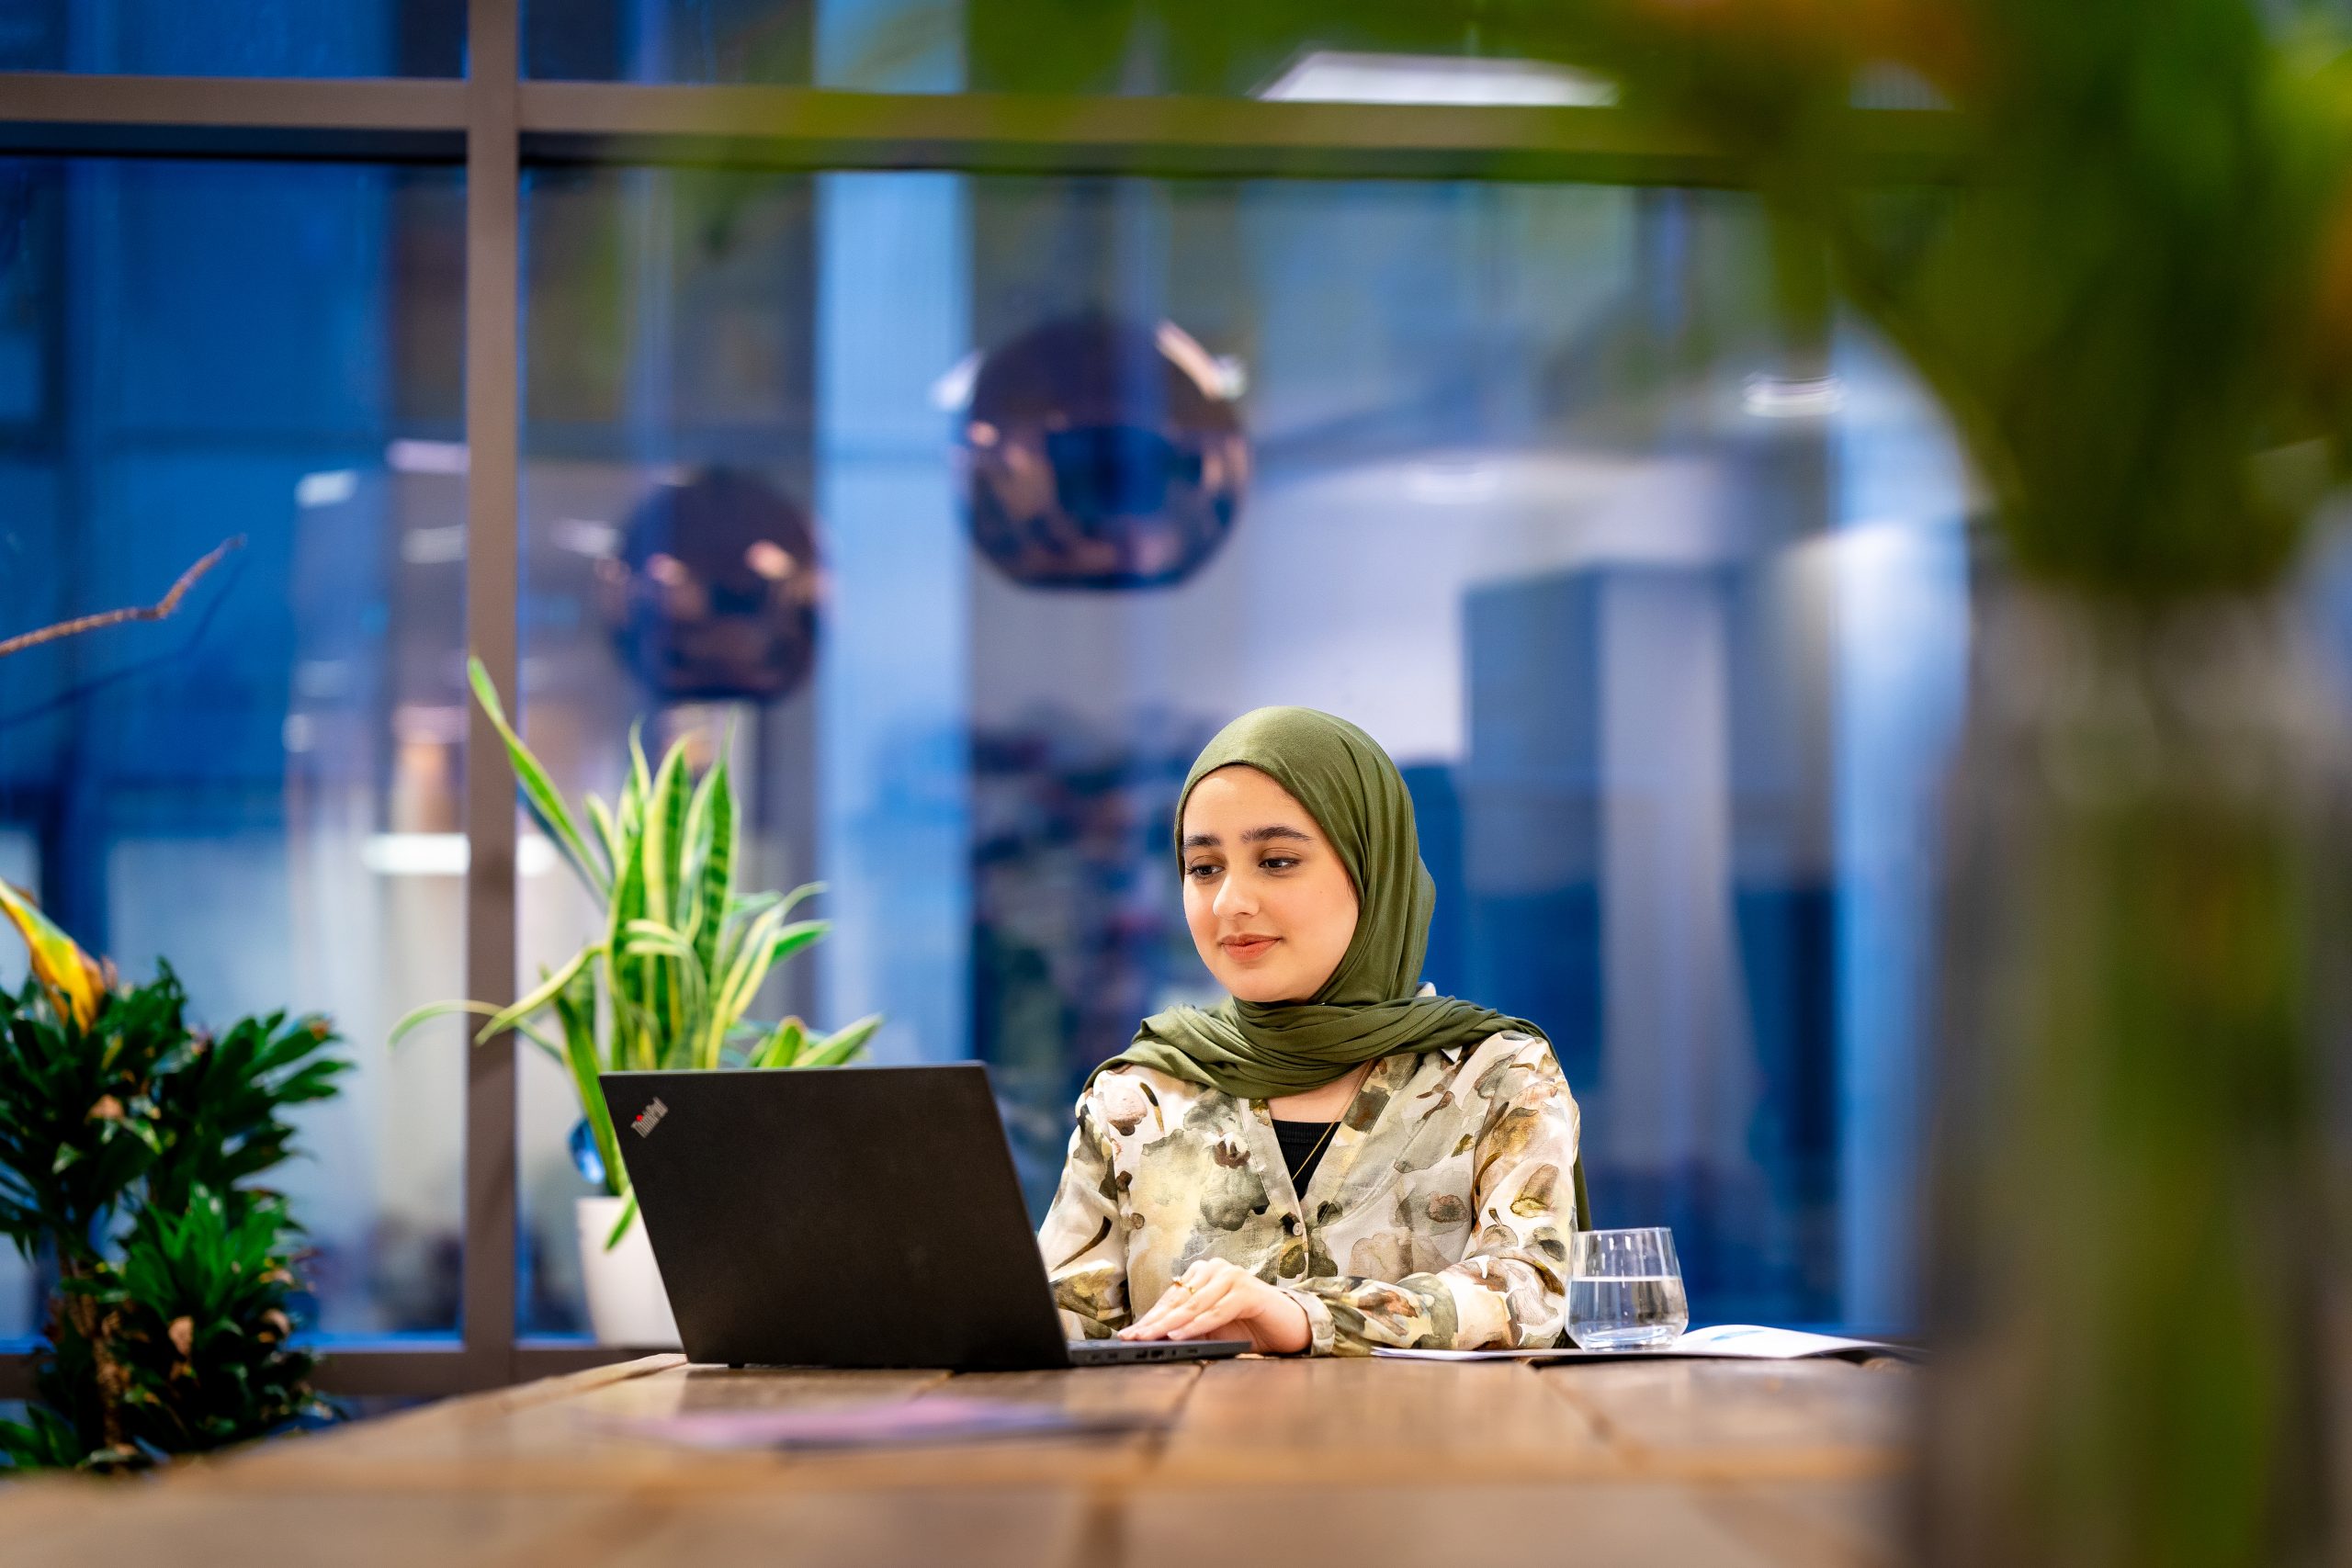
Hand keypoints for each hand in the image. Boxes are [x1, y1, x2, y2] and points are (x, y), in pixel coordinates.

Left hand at [1120, 1258, 1311, 1353]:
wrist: (1289, 1327)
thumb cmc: (1249, 1327)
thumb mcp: (1212, 1329)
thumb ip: (1188, 1329)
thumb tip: (1154, 1340)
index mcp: (1204, 1274)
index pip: (1171, 1298)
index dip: (1149, 1317)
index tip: (1129, 1335)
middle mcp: (1216, 1269)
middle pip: (1178, 1300)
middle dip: (1153, 1322)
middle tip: (1133, 1338)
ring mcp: (1232, 1277)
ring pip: (1194, 1305)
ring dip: (1170, 1324)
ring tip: (1149, 1338)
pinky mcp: (1247, 1292)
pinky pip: (1216, 1311)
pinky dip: (1196, 1325)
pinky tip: (1179, 1334)